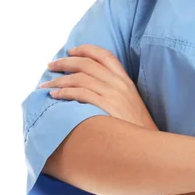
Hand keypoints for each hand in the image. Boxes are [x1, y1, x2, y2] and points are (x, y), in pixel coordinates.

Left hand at [40, 45, 156, 130]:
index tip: (70, 51)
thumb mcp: (130, 104)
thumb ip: (115, 92)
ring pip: (80, 78)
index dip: (85, 50)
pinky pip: (80, 93)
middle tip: (51, 65)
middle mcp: (119, 84)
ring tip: (46, 85)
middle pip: (87, 63)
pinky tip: (55, 96)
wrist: (148, 145)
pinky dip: (64, 92)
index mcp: (126, 81)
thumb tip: (91, 88)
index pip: (105, 55)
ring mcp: (114, 95)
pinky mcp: (107, 107)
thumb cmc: (136, 129)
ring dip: (59, 80)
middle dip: (65, 62)